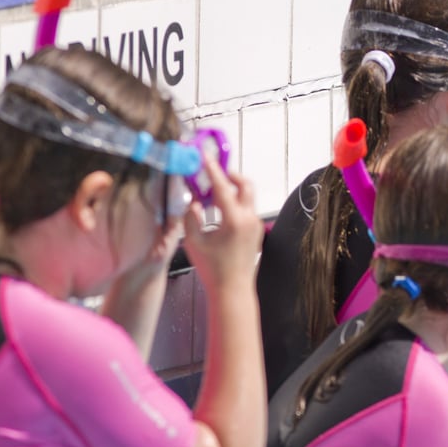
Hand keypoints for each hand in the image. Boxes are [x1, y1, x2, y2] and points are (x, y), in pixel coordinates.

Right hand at [183, 153, 262, 289]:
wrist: (232, 289)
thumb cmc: (212, 269)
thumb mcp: (194, 242)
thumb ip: (191, 218)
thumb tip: (193, 202)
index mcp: (234, 220)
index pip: (223, 187)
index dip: (212, 170)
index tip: (206, 156)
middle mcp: (249, 219)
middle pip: (245, 184)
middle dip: (229, 175)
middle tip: (213, 174)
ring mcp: (255, 225)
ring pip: (247, 196)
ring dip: (232, 189)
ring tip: (212, 195)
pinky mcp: (256, 230)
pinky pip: (247, 208)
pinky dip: (235, 203)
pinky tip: (219, 211)